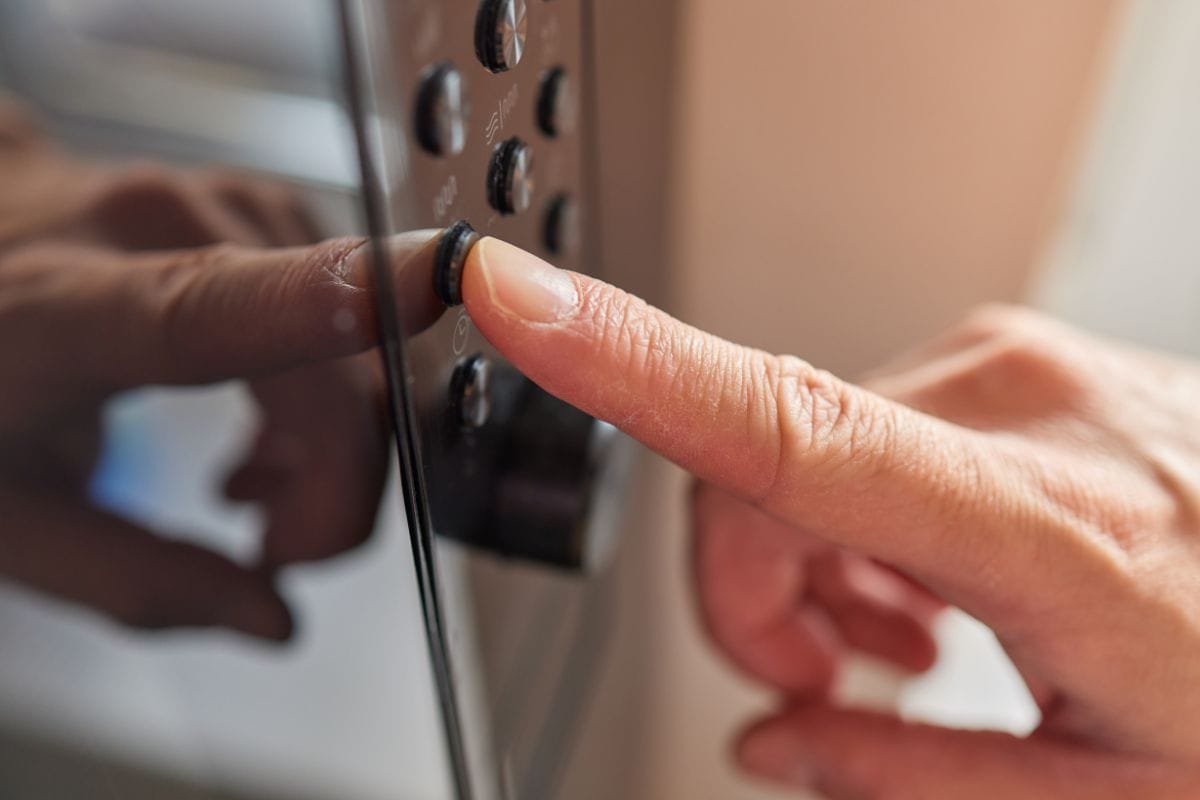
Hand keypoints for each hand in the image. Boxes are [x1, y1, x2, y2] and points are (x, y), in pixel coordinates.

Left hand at [0, 99, 440, 639]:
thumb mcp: (5, 518)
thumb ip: (137, 581)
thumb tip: (273, 618)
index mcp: (61, 313)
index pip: (206, 308)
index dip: (326, 302)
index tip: (432, 282)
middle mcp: (152, 226)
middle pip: (327, 376)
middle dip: (334, 489)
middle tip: (273, 549)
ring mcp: (213, 203)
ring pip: (357, 350)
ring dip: (333, 443)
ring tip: (249, 483)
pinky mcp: (252, 204)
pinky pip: (345, 312)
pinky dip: (327, 390)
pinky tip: (266, 427)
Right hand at [459, 237, 1199, 797]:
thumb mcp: (1110, 794)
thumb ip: (913, 781)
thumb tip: (775, 743)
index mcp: (1044, 526)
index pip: (785, 425)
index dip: (628, 360)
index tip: (517, 300)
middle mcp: (1013, 404)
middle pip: (753, 473)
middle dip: (746, 590)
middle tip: (817, 681)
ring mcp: (1011, 363)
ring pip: (796, 445)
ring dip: (803, 554)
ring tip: (897, 643)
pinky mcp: (1009, 354)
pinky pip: (859, 421)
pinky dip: (852, 511)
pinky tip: (925, 580)